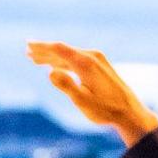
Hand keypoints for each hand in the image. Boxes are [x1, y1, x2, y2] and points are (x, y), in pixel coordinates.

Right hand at [26, 42, 157, 146]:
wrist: (130, 112)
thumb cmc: (106, 110)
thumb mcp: (82, 101)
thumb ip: (66, 86)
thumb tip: (49, 72)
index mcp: (86, 63)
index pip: (59, 49)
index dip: (42, 46)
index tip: (28, 44)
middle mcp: (92, 57)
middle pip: (63, 50)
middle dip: (44, 51)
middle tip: (27, 51)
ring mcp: (97, 60)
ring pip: (69, 55)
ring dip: (52, 57)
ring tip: (36, 60)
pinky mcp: (100, 66)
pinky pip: (76, 60)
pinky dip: (63, 62)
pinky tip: (56, 66)